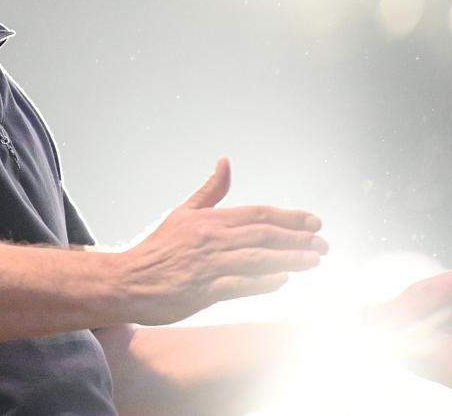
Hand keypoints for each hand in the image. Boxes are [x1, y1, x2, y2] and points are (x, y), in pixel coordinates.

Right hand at [116, 157, 328, 325]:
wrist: (128, 280)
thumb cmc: (159, 249)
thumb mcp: (183, 212)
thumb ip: (210, 190)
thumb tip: (225, 161)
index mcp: (211, 219)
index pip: (258, 214)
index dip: (289, 217)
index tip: (314, 221)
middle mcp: (212, 239)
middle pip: (263, 234)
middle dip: (298, 238)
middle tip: (323, 243)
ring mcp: (208, 265)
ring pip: (256, 258)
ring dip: (289, 258)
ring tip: (314, 260)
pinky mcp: (202, 290)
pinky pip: (237, 284)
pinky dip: (261, 281)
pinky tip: (282, 280)